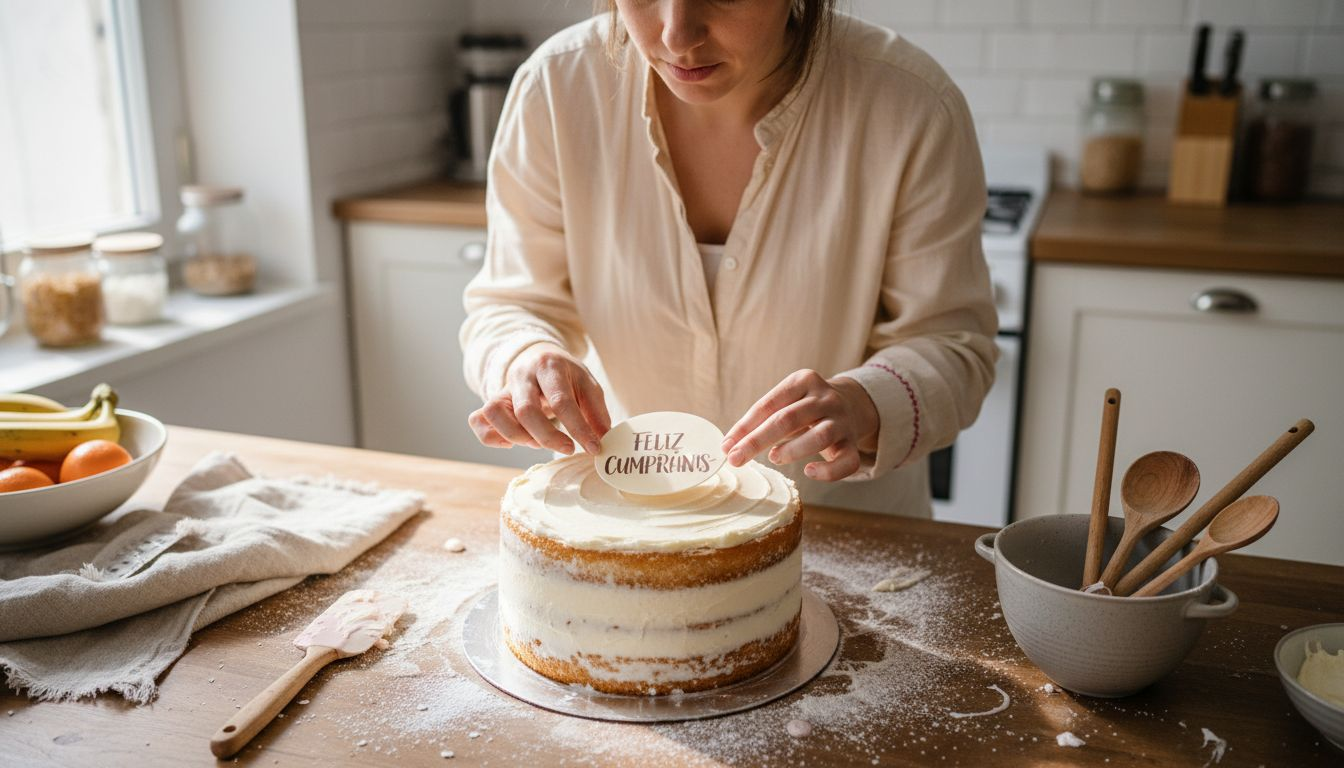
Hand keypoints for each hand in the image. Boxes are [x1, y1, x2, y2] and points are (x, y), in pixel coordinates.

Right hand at [467, 343, 610, 453]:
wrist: (539, 358)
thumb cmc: (566, 377)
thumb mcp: (587, 386)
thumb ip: (596, 413)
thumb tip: (604, 441)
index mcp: (550, 366)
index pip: (561, 401)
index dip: (578, 429)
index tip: (594, 448)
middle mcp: (522, 375)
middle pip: (525, 410)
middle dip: (548, 437)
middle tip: (567, 448)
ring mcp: (502, 388)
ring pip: (494, 413)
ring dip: (517, 436)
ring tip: (537, 442)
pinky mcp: (491, 401)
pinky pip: (478, 420)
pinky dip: (492, 437)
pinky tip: (513, 442)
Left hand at [721, 369, 878, 481]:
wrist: (851, 403)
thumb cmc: (805, 408)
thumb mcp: (786, 402)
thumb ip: (761, 419)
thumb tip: (728, 446)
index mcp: (804, 381)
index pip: (769, 404)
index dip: (745, 426)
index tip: (726, 446)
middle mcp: (826, 398)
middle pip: (789, 418)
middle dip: (758, 441)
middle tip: (735, 459)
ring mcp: (843, 420)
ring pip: (821, 436)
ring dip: (792, 450)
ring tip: (774, 458)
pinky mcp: (853, 443)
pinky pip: (846, 461)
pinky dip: (828, 472)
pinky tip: (809, 472)